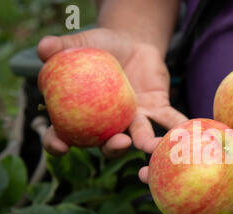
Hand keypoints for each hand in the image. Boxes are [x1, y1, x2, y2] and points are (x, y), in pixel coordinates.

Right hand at [38, 28, 187, 157]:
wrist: (132, 43)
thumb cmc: (101, 47)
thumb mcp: (82, 44)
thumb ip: (63, 47)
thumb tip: (43, 47)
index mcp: (83, 114)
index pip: (64, 133)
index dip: (59, 143)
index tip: (61, 146)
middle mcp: (109, 124)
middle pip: (108, 144)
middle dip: (113, 149)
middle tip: (120, 143)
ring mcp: (135, 120)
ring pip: (140, 137)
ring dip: (147, 143)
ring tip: (152, 145)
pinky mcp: (157, 109)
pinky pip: (169, 119)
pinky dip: (178, 124)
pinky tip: (189, 129)